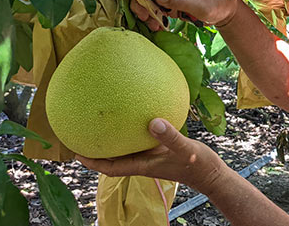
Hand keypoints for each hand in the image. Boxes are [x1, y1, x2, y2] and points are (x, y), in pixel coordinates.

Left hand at [76, 118, 227, 194]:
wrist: (212, 173)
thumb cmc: (198, 166)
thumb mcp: (185, 150)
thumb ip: (170, 137)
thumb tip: (153, 122)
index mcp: (144, 165)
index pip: (111, 168)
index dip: (93, 163)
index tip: (77, 153)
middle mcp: (144, 161)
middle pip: (114, 158)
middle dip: (98, 149)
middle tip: (83, 134)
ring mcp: (153, 155)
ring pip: (127, 148)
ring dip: (115, 140)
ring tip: (104, 124)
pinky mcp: (162, 149)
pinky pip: (143, 139)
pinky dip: (135, 130)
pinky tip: (140, 115)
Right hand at [115, 0, 237, 30]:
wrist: (227, 9)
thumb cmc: (215, 5)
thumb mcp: (198, 5)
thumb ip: (178, 0)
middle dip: (140, 6)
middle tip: (145, 20)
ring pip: (149, 2)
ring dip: (147, 14)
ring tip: (154, 26)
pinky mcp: (173, 4)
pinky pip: (158, 9)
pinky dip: (155, 18)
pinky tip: (158, 26)